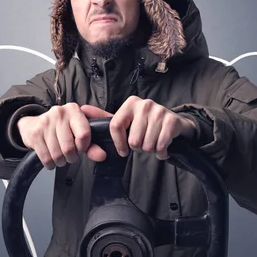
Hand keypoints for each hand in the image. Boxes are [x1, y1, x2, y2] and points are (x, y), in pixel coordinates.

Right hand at [17, 103, 106, 169]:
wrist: (33, 125)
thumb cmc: (61, 129)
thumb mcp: (78, 133)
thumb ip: (92, 145)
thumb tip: (102, 156)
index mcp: (74, 110)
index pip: (84, 134)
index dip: (83, 147)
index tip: (80, 148)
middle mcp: (59, 113)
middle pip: (69, 148)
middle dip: (71, 157)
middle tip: (70, 155)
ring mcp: (45, 122)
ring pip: (57, 155)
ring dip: (60, 162)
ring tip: (60, 157)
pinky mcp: (35, 133)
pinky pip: (46, 158)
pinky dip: (50, 164)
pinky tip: (51, 159)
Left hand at [82, 97, 196, 160]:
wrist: (175, 124)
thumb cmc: (145, 125)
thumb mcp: (125, 120)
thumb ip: (104, 117)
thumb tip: (81, 109)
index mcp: (130, 103)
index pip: (116, 126)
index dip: (118, 143)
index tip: (123, 151)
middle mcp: (145, 104)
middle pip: (133, 140)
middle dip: (138, 148)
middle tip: (143, 143)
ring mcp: (159, 111)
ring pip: (147, 145)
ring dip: (150, 150)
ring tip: (153, 143)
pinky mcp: (172, 121)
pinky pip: (161, 146)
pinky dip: (161, 152)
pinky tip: (162, 147)